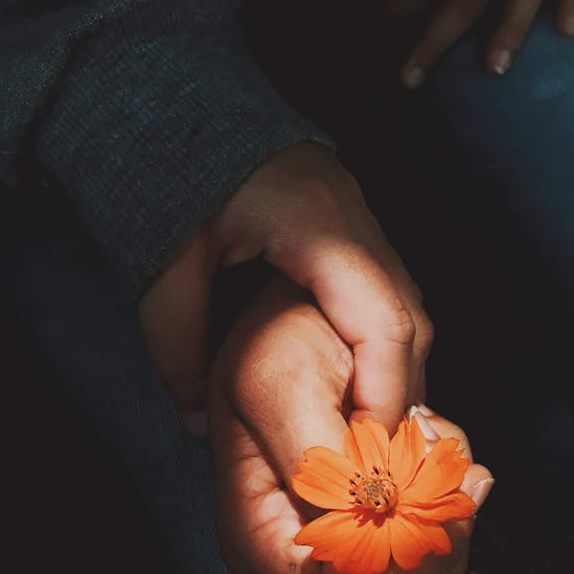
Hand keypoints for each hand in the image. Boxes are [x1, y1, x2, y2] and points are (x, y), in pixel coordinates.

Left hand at [137, 140, 432, 436]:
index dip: (385, 394)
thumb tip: (200, 425)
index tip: (367, 454)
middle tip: (371, 459)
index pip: (381, 320)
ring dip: (395, 375)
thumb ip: (178, 351)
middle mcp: (358, 220)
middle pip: (410, 321)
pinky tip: (359, 387)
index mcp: (317, 222)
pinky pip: (391, 301)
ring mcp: (364, 223)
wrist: (185, 114)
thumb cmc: (171, 176)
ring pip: (410, 312)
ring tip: (366, 432)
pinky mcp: (358, 234)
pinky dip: (384, 352)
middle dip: (397, 396)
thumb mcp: (163, 268)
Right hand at [208, 278, 493, 573]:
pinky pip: (429, 531)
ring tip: (429, 433)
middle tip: (447, 458)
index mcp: (264, 542)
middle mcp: (298, 556)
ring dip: (446, 501)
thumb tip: (379, 519)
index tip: (442, 487)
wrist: (291, 313)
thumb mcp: (286, 385)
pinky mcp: (365, 517)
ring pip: (425, 567)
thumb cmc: (274, 338)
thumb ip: (329, 466)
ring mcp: (335, 540)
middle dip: (439, 526)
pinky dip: (445, 487)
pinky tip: (428, 436)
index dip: (421, 558)